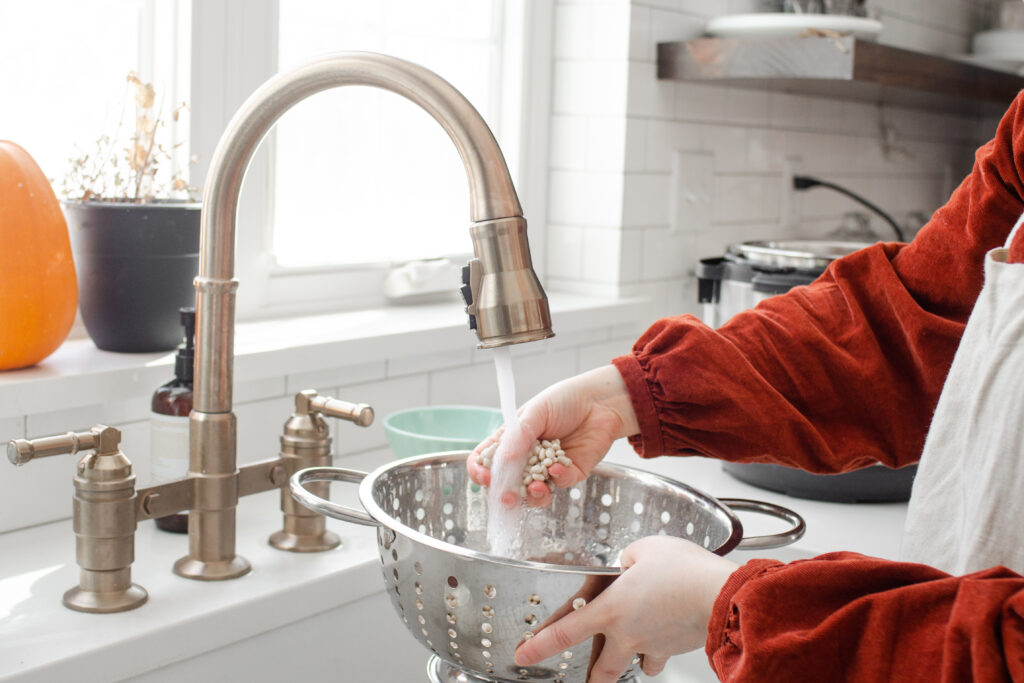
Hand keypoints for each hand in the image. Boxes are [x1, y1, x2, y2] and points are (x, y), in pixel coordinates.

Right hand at [466, 365, 639, 506]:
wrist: (600, 401)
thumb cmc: (564, 400)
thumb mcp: (535, 412)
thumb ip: (518, 436)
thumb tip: (503, 461)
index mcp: (511, 440)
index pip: (487, 461)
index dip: (481, 471)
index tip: (485, 477)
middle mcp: (526, 458)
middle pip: (507, 484)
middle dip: (506, 494)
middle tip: (507, 497)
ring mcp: (547, 469)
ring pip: (533, 493)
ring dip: (532, 495)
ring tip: (537, 488)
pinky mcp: (569, 474)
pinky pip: (559, 484)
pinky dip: (557, 478)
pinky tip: (558, 467)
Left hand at [513, 536, 738, 680]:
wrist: (719, 594)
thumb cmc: (682, 570)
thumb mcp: (643, 548)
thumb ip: (626, 557)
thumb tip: (626, 563)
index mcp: (610, 610)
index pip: (564, 633)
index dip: (539, 647)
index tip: (522, 656)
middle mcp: (627, 635)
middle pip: (600, 671)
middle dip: (590, 680)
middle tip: (585, 681)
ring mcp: (652, 646)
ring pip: (634, 667)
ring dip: (629, 664)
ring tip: (629, 657)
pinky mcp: (675, 648)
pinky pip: (661, 656)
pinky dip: (659, 651)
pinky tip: (663, 634)